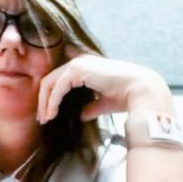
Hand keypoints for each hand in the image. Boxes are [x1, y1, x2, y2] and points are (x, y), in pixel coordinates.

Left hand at [36, 46, 173, 124]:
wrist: (140, 91)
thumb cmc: (127, 96)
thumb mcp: (104, 103)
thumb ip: (91, 107)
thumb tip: (82, 116)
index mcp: (86, 67)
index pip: (59, 81)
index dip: (51, 98)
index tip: (49, 116)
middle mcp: (80, 61)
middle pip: (50, 81)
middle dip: (44, 101)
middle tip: (42, 119)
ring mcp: (77, 64)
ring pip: (50, 83)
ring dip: (45, 103)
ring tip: (45, 119)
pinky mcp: (77, 70)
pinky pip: (57, 87)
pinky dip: (52, 102)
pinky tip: (52, 114)